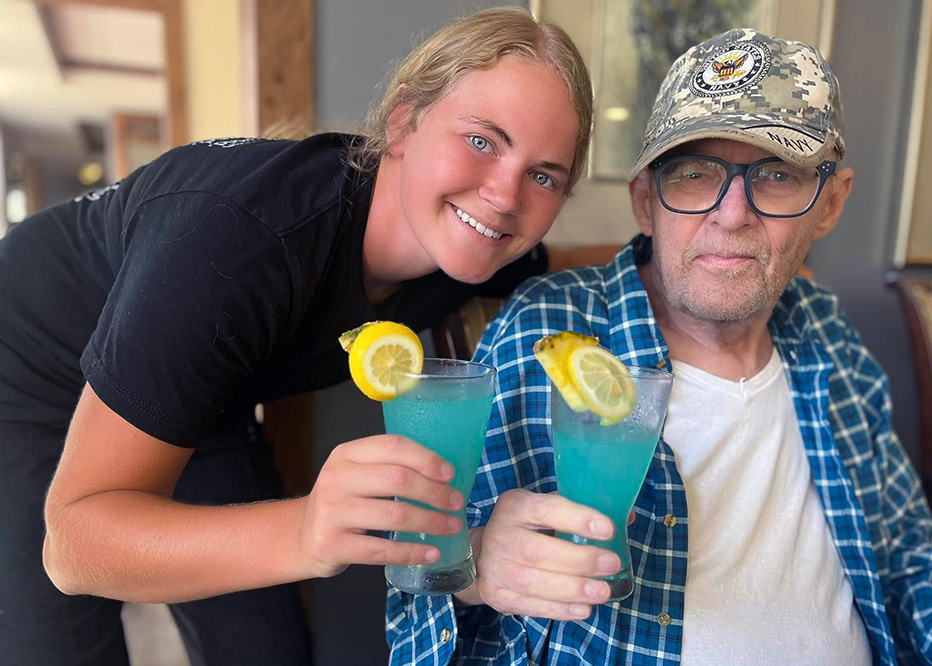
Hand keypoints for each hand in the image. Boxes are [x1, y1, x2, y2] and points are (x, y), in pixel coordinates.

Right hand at [299, 434, 463, 578]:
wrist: (302, 536)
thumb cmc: (342, 502)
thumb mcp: (356, 473)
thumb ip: (388, 466)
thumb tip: (442, 473)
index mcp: (347, 454)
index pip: (393, 446)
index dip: (426, 458)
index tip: (450, 474)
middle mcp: (337, 478)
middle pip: (398, 479)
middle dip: (434, 492)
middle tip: (456, 503)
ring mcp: (332, 512)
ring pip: (394, 515)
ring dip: (430, 522)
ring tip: (451, 526)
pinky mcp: (332, 544)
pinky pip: (382, 550)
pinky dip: (412, 552)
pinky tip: (431, 553)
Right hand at [464, 489, 629, 619]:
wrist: (481, 554)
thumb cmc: (526, 528)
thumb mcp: (545, 509)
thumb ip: (580, 513)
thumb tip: (627, 518)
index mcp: (515, 506)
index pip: (545, 509)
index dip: (576, 519)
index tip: (607, 529)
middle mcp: (500, 535)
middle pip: (538, 551)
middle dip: (579, 560)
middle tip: (611, 564)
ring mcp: (495, 568)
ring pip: (533, 582)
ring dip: (572, 589)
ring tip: (602, 591)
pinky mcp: (497, 595)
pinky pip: (530, 606)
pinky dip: (560, 609)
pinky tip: (583, 608)